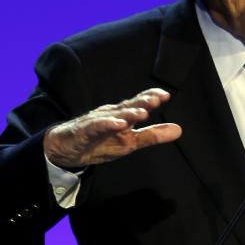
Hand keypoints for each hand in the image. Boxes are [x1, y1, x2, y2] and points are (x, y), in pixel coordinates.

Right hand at [44, 88, 181, 168]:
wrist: (66, 150)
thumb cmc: (99, 142)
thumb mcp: (130, 142)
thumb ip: (153, 135)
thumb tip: (179, 130)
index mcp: (122, 115)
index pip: (137, 103)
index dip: (150, 97)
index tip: (166, 95)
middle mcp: (110, 114)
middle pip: (127, 106)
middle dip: (142, 101)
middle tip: (157, 99)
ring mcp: (96, 121)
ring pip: (114, 115)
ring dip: (128, 113)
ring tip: (143, 113)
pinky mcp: (84, 131)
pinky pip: (96, 127)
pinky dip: (107, 124)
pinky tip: (119, 124)